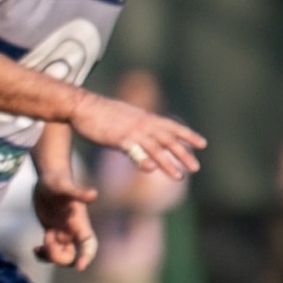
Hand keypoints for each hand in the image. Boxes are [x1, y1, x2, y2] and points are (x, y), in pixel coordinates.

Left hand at [33, 165, 98, 270]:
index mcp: (79, 223)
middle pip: (72, 255)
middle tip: (45, 244)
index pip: (89, 244)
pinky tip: (35, 249)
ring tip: (38, 247)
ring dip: (50, 257)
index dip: (87, 256)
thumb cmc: (58, 180)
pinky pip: (50, 250)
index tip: (79, 267)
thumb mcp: (64, 186)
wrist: (48, 179)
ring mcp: (62, 232)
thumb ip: (77, 192)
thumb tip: (94, 194)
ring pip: (60, 255)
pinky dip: (43, 254)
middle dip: (59, 258)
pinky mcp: (51, 231)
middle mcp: (72, 231)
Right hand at [69, 92, 204, 179]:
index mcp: (145, 117)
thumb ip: (136, 125)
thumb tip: (143, 134)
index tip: (202, 144)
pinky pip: (134, 151)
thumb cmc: (99, 111)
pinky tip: (151, 170)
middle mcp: (143, 124)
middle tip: (195, 168)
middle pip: (169, 140)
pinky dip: (143, 160)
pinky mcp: (118, 139)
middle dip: (184, 154)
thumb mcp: (124, 116)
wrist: (80, 105)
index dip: (188, 135)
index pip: (172, 126)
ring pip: (155, 149)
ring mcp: (132, 131)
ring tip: (179, 176)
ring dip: (168, 163)